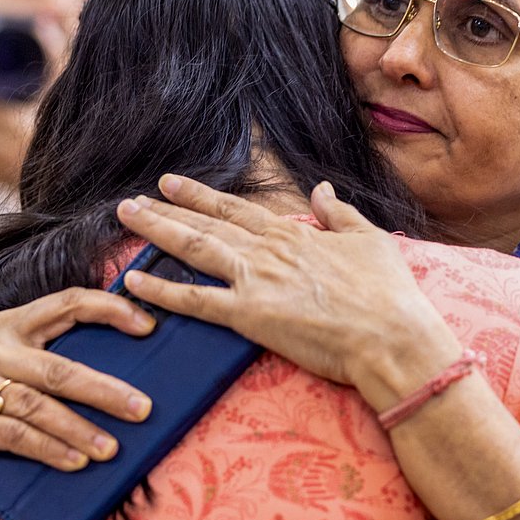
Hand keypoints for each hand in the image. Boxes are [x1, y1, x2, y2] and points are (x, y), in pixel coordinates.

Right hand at [0, 288, 154, 495]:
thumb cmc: (2, 410)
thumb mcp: (31, 378)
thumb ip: (66, 364)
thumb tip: (138, 377)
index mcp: (12, 325)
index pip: (67, 303)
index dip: (109, 309)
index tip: (149, 327)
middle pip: (55, 367)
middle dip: (104, 390)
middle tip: (143, 409)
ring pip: (34, 404)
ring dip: (78, 429)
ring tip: (111, 448)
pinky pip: (10, 434)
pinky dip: (47, 449)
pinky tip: (75, 461)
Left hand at [115, 175, 462, 409]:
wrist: (392, 335)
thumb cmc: (389, 293)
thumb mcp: (370, 239)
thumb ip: (340, 214)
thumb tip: (322, 189)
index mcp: (294, 234)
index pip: (237, 209)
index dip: (201, 196)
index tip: (173, 184)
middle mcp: (268, 250)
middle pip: (207, 223)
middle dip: (168, 209)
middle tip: (133, 199)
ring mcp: (255, 281)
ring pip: (194, 249)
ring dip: (157, 231)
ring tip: (127, 218)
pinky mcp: (249, 315)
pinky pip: (195, 301)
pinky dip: (162, 291)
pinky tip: (133, 281)